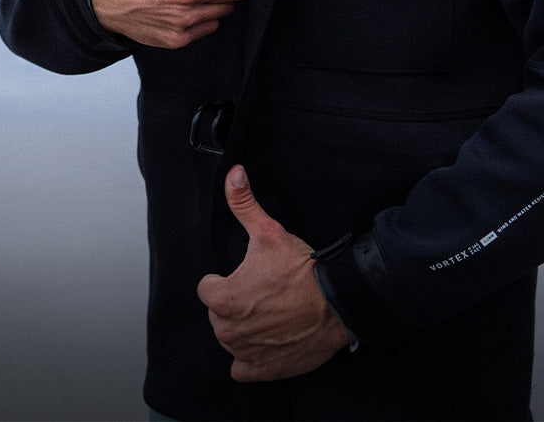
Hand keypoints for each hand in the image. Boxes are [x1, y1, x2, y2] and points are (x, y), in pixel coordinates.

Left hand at [198, 166, 351, 381]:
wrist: (336, 303)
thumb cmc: (301, 270)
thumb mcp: (269, 231)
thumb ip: (244, 203)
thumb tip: (233, 174)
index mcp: (223, 299)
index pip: (207, 289)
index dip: (225, 279)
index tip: (247, 275)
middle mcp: (228, 330)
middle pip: (218, 315)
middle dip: (235, 304)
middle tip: (262, 292)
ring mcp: (244, 353)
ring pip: (230, 339)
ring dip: (244, 329)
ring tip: (270, 312)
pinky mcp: (261, 370)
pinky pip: (241, 368)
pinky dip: (251, 358)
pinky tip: (267, 340)